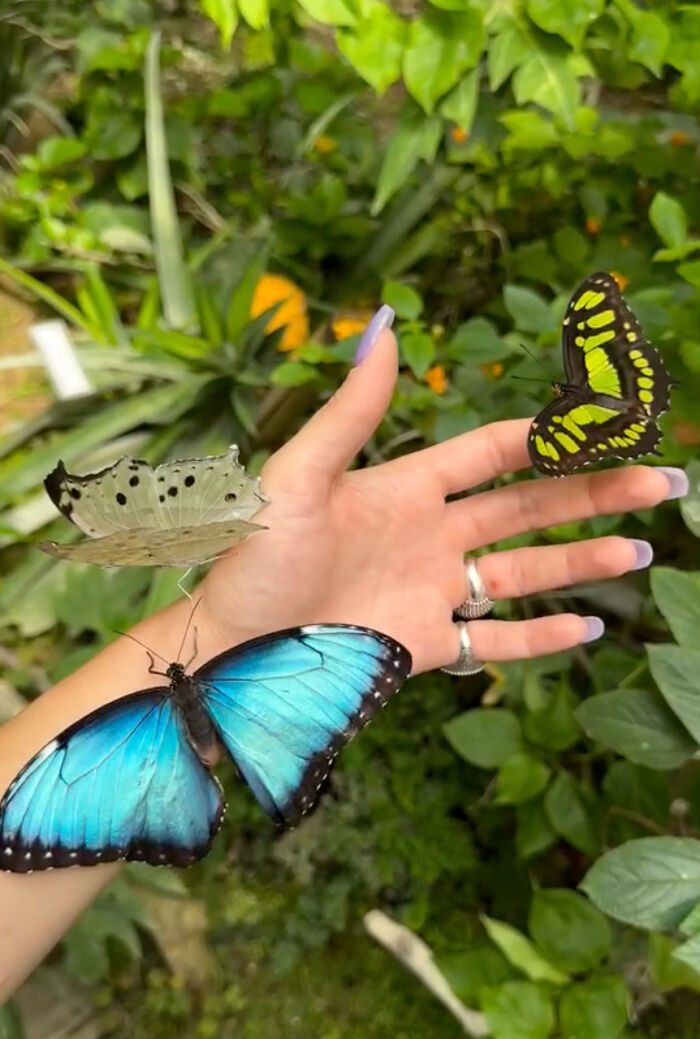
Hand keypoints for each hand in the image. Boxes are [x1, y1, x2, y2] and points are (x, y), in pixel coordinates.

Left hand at [199, 312, 682, 672]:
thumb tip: (384, 326)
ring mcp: (429, 591)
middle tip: (660, 484)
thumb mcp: (296, 477)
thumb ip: (352, 410)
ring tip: (640, 550)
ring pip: (524, 572)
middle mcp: (428, 535)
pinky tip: (588, 626)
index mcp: (404, 487)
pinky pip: (494, 641)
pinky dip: (540, 636)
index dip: (549, 438)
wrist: (227, 647)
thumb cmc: (251, 558)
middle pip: (528, 508)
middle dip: (594, 495)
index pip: (493, 454)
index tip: (606, 422)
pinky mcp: (422, 645)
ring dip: (582, 560)